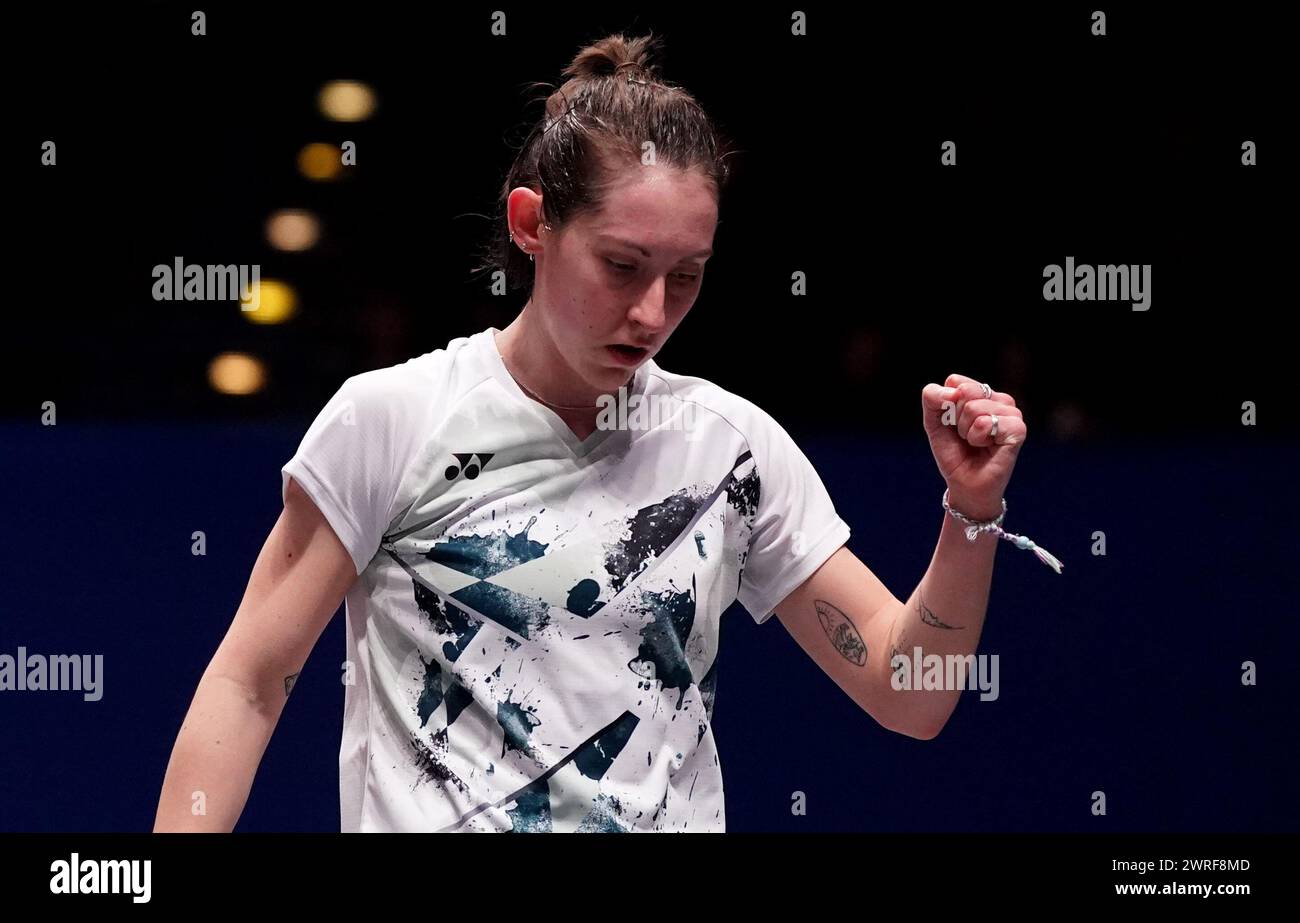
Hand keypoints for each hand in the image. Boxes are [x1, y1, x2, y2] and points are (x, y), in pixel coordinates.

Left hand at [920, 373, 1025, 518]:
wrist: (964, 484)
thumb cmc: (953, 453)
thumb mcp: (934, 422)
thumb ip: (933, 398)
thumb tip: (954, 392)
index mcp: (982, 393)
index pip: (955, 381)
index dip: (946, 405)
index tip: (952, 424)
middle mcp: (1000, 399)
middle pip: (964, 392)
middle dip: (956, 419)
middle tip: (966, 436)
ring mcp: (1012, 413)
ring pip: (974, 407)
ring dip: (967, 431)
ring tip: (976, 443)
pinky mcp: (1018, 429)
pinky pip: (986, 422)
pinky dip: (978, 438)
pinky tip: (987, 447)